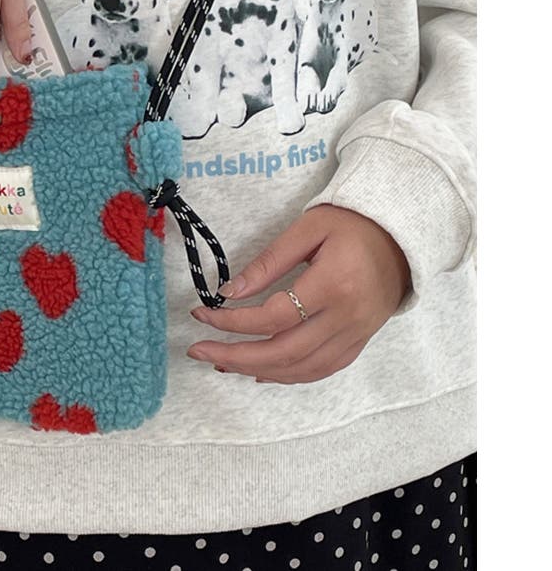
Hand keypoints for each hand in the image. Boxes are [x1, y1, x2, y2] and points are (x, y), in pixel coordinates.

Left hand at [187, 204, 411, 383]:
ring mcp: (356, 335)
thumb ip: (268, 262)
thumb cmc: (351, 224)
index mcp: (333, 285)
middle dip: (235, 355)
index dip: (233, 321)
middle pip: (284, 352)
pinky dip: (287, 375)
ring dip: (256, 370)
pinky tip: (260, 370)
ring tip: (221, 360)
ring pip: (301, 369)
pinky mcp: (359, 342)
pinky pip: (320, 369)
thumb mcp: (307, 229)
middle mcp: (347, 318)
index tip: (201, 314)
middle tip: (198, 350)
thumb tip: (229, 292)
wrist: (401, 237)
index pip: (274, 316)